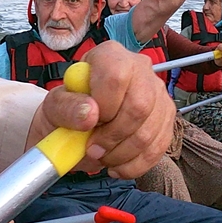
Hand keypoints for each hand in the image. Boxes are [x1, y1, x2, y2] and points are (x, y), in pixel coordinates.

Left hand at [27, 41, 174, 178]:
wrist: (80, 124)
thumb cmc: (69, 109)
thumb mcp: (55, 106)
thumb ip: (67, 107)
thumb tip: (90, 115)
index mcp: (111, 56)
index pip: (117, 77)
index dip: (104, 106)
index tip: (89, 125)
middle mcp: (141, 69)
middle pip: (140, 106)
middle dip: (114, 137)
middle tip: (93, 150)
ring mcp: (158, 95)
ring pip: (150, 132)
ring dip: (122, 154)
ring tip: (102, 158)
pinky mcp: (166, 119)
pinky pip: (158, 148)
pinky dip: (135, 165)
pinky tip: (117, 166)